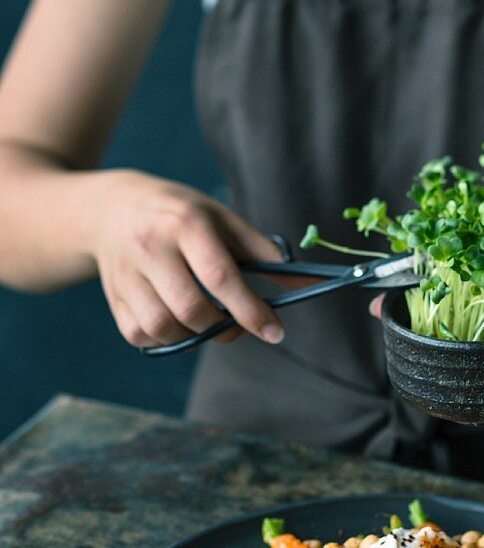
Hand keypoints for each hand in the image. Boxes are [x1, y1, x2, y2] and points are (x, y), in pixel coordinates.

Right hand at [90, 171, 284, 347]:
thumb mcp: (223, 220)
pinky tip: (179, 323)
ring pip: (164, 327)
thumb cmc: (181, 215)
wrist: (113, 208)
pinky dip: (167, 339)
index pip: (220, 277)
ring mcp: (126, 273)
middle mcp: (151, 247)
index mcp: (185, 223)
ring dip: (195, 336)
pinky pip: (141, 335)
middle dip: (224, 328)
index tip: (275, 332)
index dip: (251, 311)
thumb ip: (264, 252)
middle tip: (238, 326)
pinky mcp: (113, 296)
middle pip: (192, 309)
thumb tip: (307, 282)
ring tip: (207, 322)